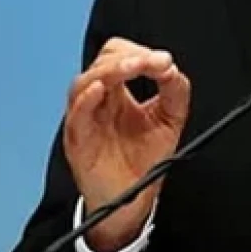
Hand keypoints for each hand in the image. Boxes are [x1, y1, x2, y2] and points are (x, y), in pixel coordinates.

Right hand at [63, 37, 191, 251]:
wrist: (134, 199)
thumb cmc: (144, 160)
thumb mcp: (170, 118)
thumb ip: (174, 90)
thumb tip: (169, 66)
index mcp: (117, 91)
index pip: (119, 55)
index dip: (140, 52)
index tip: (164, 61)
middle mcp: (99, 100)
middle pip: (101, 62)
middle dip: (126, 57)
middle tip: (151, 63)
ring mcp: (87, 118)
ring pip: (85, 82)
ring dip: (109, 71)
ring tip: (133, 67)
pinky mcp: (79, 140)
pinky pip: (76, 114)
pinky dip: (86, 99)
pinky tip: (100, 90)